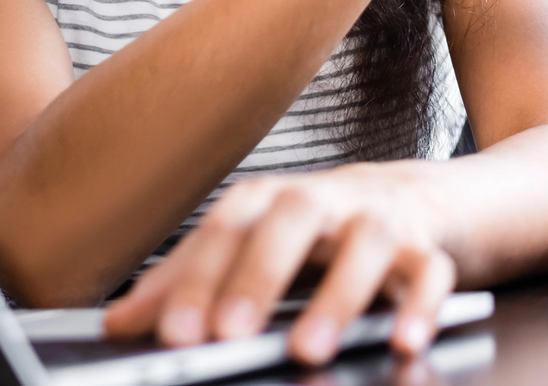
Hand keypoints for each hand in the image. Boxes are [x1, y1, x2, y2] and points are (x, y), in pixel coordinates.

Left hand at [103, 165, 452, 365]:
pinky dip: (422, 304)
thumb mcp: (256, 247)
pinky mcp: (430, 247)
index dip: (199, 274)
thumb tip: (115, 325)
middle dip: (259, 274)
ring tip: (308, 350)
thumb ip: (192, 281)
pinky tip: (402, 341)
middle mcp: (329, 198)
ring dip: (338, 295)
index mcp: (276, 199)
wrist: (422, 201)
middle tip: (228, 335)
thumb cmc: (319, 232)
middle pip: (295, 215)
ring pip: (368, 241)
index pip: (230, 223)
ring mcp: (384, 219)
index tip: (172, 332)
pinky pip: (431, 271)